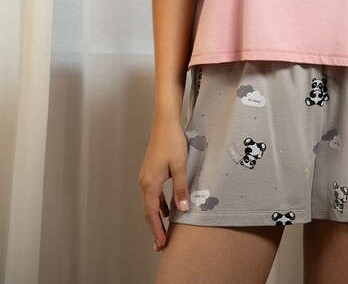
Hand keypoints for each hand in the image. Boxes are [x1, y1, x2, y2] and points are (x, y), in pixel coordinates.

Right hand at [138, 117, 190, 251]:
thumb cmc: (172, 141)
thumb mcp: (180, 165)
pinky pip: (152, 194)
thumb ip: (181, 188)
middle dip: (154, 229)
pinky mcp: (150, 171)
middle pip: (148, 211)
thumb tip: (181, 209)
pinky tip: (164, 210)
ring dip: (155, 218)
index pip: (151, 214)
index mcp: (150, 183)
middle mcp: (144, 181)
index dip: (156, 230)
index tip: (161, 244)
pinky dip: (157, 205)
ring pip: (149, 203)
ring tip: (162, 232)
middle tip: (161, 245)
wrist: (165, 122)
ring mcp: (146, 176)